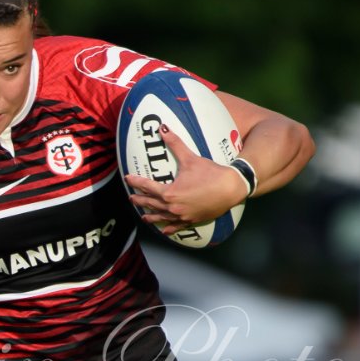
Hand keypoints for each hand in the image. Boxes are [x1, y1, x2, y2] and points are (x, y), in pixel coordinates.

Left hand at [125, 134, 247, 232]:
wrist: (231, 188)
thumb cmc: (211, 173)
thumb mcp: (191, 158)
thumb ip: (175, 144)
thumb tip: (163, 129)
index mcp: (169, 192)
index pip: (147, 186)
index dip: (136, 182)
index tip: (128, 179)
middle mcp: (173, 207)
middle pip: (152, 203)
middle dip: (140, 200)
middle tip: (132, 198)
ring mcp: (182, 216)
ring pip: (162, 217)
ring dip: (151, 216)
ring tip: (144, 216)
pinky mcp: (192, 220)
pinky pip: (177, 226)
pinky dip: (169, 228)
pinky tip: (164, 230)